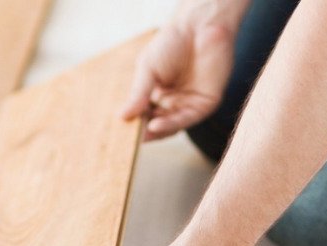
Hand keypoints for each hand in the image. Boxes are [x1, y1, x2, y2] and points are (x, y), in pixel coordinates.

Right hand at [123, 17, 235, 139]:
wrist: (199, 25)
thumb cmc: (172, 41)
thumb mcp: (147, 69)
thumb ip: (138, 94)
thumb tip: (121, 117)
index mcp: (157, 94)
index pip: (144, 115)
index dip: (134, 124)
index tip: (121, 131)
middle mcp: (173, 102)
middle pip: (157, 124)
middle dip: (144, 131)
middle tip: (130, 139)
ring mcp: (189, 104)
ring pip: (171, 126)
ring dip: (156, 132)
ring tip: (142, 133)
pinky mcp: (205, 104)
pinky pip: (186, 119)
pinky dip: (170, 124)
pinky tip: (155, 125)